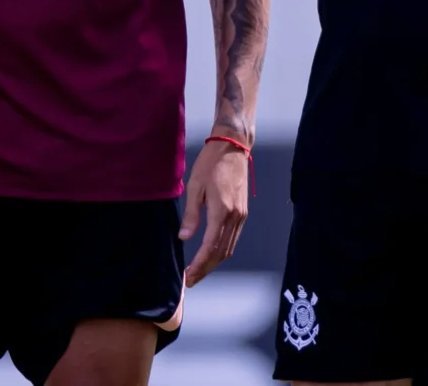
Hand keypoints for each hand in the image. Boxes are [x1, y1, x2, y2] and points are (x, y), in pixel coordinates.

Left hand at [180, 136, 250, 285]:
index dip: (199, 265)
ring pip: (229, 247)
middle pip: (222, 252)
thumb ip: (190, 214)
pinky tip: (211, 253)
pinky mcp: (242, 211)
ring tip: (198, 271)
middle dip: (206, 269)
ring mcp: (241, 214)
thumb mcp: (195, 187)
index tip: (187, 278)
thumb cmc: (210, 164)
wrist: (233, 146)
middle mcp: (235, 216)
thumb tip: (184, 239)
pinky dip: (222, 250)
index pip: (210, 247)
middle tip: (190, 281)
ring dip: (214, 262)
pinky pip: (233, 238)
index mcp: (222, 210)